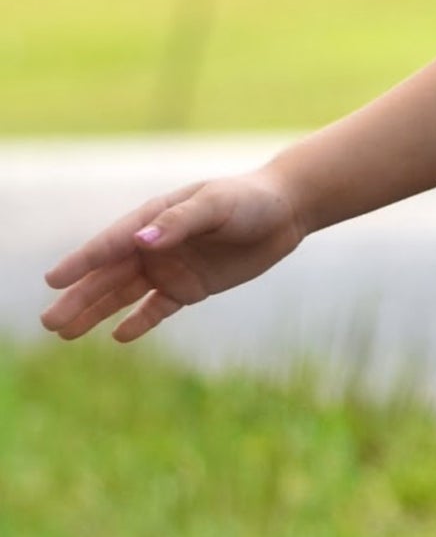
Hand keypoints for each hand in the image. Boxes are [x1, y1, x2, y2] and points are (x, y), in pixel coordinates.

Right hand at [39, 168, 307, 343]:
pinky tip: (119, 336)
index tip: (52, 280)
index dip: (82, 262)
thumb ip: (179, 222)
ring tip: (65, 333)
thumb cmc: (249, 200)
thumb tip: (141, 242)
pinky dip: (140, 321)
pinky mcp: (191, 287)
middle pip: (108, 276)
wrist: (285, 212)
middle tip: (49, 322)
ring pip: (125, 295)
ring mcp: (170, 267)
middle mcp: (154, 246)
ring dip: (96, 312)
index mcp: (153, 219)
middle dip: (78, 298)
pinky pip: (159, 308)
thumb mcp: (216, 205)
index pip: (110, 245)